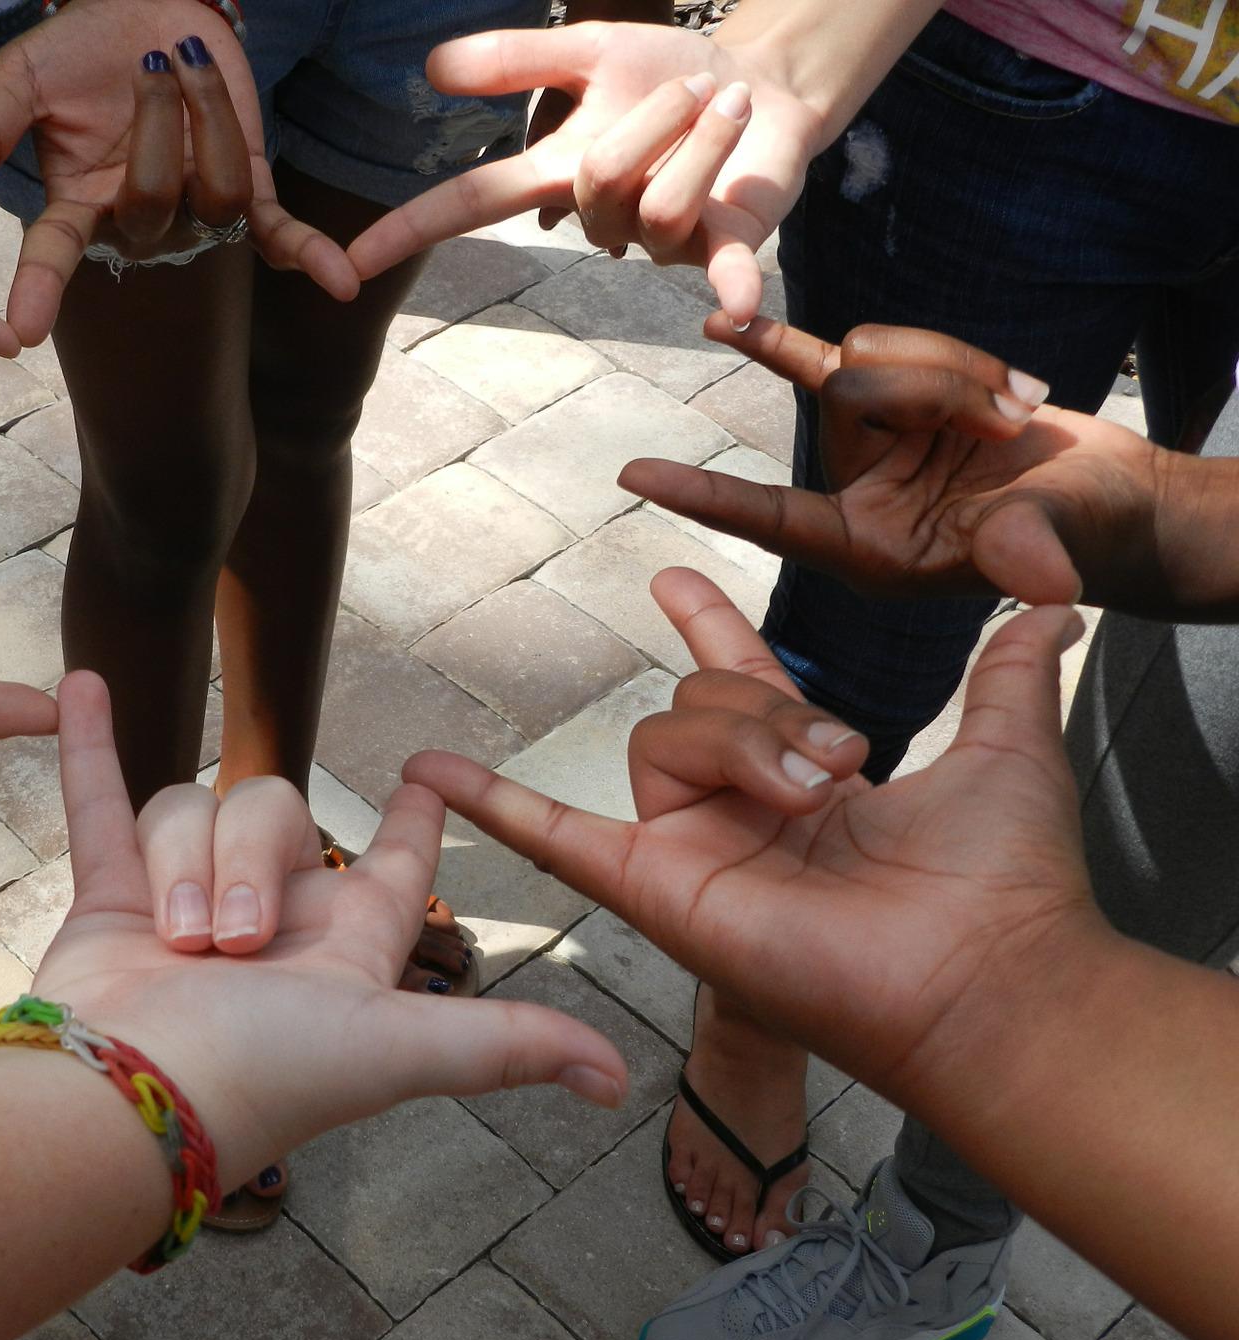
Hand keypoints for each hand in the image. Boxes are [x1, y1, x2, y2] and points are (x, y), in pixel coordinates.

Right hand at [0, 0, 358, 343]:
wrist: (149, 7)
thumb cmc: (78, 49)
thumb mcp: (20, 82)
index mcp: (78, 202)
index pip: (53, 255)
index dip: (37, 288)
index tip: (20, 330)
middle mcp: (137, 219)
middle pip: (152, 205)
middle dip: (160, 131)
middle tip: (153, 61)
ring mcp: (197, 208)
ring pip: (215, 197)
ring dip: (212, 121)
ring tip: (187, 56)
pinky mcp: (250, 190)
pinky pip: (279, 235)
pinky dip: (312, 256)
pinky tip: (344, 284)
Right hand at [29, 672, 627, 1186]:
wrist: (128, 1098)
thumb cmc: (263, 1076)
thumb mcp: (397, 1049)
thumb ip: (502, 1045)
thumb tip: (620, 1079)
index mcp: (342, 949)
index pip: (395, 868)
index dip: (421, 824)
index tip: (434, 772)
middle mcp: (268, 922)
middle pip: (275, 811)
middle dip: (249, 859)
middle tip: (233, 940)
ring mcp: (180, 904)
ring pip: (194, 806)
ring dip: (182, 861)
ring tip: (170, 938)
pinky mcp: (106, 898)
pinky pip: (102, 802)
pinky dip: (91, 748)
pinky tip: (82, 687)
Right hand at [347, 23, 822, 324]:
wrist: (765, 88)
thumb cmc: (666, 74)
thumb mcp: (589, 49)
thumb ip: (516, 59)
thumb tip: (432, 67)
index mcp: (554, 176)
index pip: (467, 205)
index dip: (406, 233)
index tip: (347, 268)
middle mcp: (598, 220)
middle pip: (600, 181)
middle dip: (656, 117)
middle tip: (697, 86)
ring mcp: (660, 241)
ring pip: (661, 205)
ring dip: (706, 135)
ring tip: (732, 106)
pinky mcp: (725, 249)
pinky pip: (722, 272)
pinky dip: (734, 291)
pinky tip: (740, 313)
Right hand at [406, 568, 1101, 1101]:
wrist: (983, 973)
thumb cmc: (1006, 884)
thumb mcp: (1009, 750)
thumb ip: (1011, 675)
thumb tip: (1054, 608)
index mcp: (803, 778)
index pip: (735, 682)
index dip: (705, 623)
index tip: (674, 577)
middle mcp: (737, 814)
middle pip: (697, 704)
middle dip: (768, 712)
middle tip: (843, 767)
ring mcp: (691, 852)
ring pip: (661, 738)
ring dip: (739, 745)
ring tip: (809, 795)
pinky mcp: (658, 889)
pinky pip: (554, 836)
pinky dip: (489, 804)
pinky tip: (428, 773)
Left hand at [619, 316, 1185, 611]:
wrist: (1119, 502)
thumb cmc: (1086, 539)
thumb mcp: (1056, 544)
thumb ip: (1026, 553)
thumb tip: (1041, 581)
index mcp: (866, 548)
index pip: (769, 517)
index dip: (705, 495)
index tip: (632, 476)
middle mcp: (857, 494)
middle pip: (844, 393)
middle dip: (935, 387)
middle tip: (1012, 423)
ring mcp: (877, 442)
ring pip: (868, 353)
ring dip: (953, 367)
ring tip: (1018, 411)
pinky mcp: (904, 399)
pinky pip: (866, 347)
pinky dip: (876, 349)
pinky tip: (824, 352)